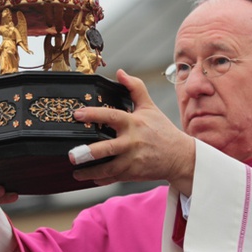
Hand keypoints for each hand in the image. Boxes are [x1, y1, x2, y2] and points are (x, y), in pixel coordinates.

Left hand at [70, 69, 195, 194]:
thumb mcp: (150, 107)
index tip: (77, 114)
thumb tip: (120, 72)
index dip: (93, 114)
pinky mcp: (133, 173)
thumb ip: (135, 88)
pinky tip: (91, 177)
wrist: (179, 156)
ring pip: (108, 168)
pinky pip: (114, 177)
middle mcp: (132, 141)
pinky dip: (101, 179)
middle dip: (89, 152)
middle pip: (107, 148)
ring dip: (90, 171)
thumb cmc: (162, 130)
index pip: (111, 116)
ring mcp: (132, 159)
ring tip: (75, 172)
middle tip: (72, 155)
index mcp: (134, 122)